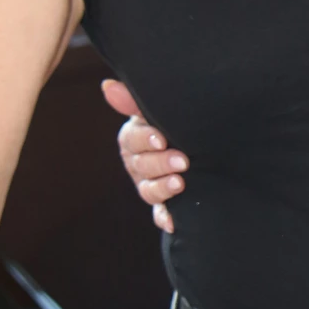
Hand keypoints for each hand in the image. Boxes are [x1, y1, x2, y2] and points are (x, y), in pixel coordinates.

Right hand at [101, 79, 186, 233]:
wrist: (201, 143)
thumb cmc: (174, 121)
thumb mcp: (157, 110)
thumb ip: (135, 101)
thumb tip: (107, 85)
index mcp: (134, 139)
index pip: (132, 140)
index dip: (146, 139)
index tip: (162, 138)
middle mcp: (138, 163)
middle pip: (141, 166)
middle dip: (161, 163)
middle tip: (183, 160)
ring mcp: (149, 184)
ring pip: (149, 190)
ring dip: (163, 189)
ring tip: (181, 183)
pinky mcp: (163, 203)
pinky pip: (160, 214)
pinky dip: (165, 218)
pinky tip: (173, 222)